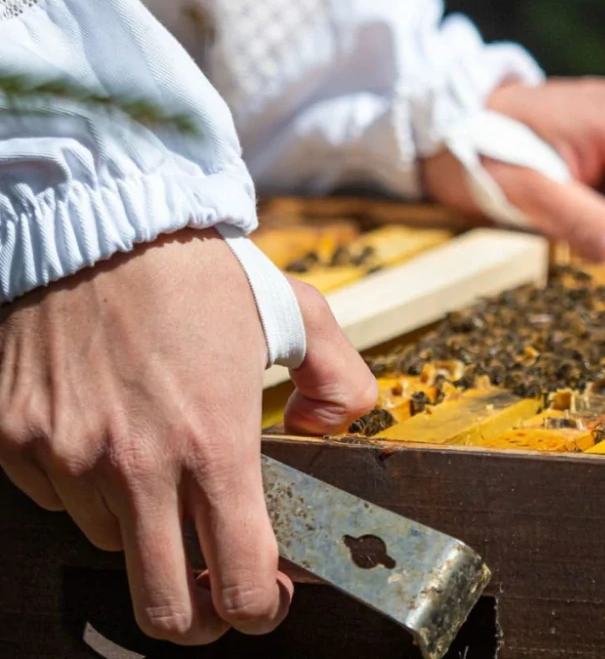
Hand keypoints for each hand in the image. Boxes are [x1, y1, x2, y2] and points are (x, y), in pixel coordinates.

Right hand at [0, 229, 375, 644]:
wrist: (104, 222)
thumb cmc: (202, 271)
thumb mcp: (295, 313)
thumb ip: (338, 377)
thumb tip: (328, 430)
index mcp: (215, 440)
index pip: (239, 578)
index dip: (259, 606)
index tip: (265, 598)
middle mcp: (137, 464)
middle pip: (163, 606)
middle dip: (198, 616)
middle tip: (213, 595)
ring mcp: (67, 457)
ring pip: (109, 542)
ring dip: (141, 527)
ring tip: (159, 466)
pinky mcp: (17, 440)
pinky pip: (56, 496)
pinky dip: (86, 485)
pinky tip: (108, 431)